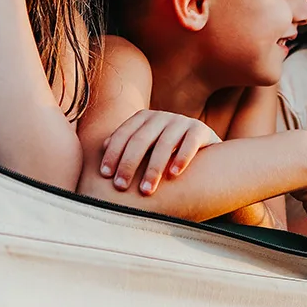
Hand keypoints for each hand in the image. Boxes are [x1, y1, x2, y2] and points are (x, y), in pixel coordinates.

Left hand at [101, 110, 221, 195]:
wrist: (203, 144)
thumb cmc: (166, 149)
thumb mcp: (146, 143)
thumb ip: (127, 143)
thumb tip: (103, 146)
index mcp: (144, 117)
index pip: (124, 134)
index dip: (113, 154)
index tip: (106, 175)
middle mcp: (162, 116)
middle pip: (141, 140)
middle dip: (129, 164)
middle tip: (121, 186)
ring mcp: (182, 121)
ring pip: (165, 144)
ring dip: (153, 168)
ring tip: (146, 190)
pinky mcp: (200, 129)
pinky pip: (190, 143)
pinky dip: (181, 158)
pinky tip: (173, 174)